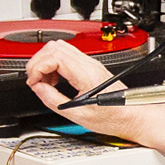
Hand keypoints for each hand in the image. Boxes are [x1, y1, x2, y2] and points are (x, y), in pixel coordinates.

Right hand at [21, 35, 164, 161]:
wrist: (130, 115)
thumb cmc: (111, 117)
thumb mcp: (77, 115)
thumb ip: (53, 100)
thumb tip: (38, 88)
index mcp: (85, 73)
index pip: (54, 56)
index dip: (37, 67)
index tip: (33, 81)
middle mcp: (88, 64)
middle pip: (54, 47)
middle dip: (38, 62)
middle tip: (34, 80)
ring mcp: (90, 63)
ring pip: (60, 47)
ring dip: (46, 61)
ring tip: (45, 81)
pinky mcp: (90, 66)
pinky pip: (67, 56)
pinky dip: (55, 64)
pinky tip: (55, 79)